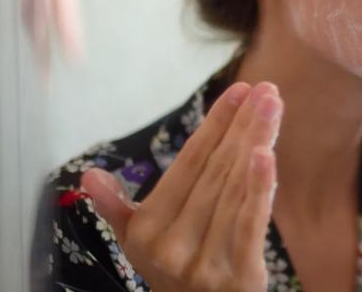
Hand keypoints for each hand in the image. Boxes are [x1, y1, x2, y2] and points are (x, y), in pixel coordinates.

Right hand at [80, 81, 282, 291]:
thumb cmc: (172, 274)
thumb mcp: (137, 245)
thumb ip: (117, 209)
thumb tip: (88, 175)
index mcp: (149, 228)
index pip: (190, 163)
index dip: (215, 125)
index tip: (239, 90)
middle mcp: (172, 243)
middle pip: (216, 171)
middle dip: (243, 125)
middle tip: (266, 89)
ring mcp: (205, 261)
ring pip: (235, 190)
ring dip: (257, 141)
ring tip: (273, 106)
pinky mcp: (239, 277)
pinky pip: (250, 224)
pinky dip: (260, 189)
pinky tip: (268, 154)